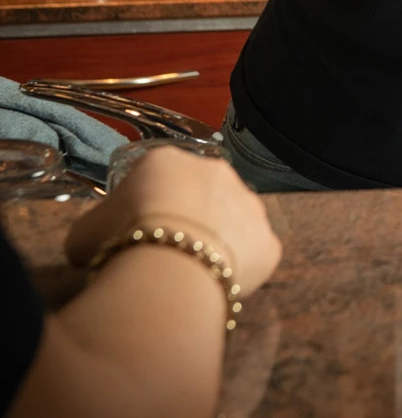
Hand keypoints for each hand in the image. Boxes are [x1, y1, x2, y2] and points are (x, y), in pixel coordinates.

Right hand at [66, 147, 280, 296]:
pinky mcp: (268, 242)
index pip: (157, 179)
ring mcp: (249, 205)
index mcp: (169, 161)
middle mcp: (216, 171)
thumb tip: (93, 245)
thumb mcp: (84, 233)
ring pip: (233, 223)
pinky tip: (214, 290)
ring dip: (217, 243)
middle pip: (200, 196)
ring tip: (191, 276)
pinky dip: (239, 273)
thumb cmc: (121, 241)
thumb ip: (95, 230)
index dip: (144, 209)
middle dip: (186, 221)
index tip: (135, 236)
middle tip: (165, 256)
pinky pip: (255, 257)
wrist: (169, 267)